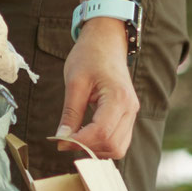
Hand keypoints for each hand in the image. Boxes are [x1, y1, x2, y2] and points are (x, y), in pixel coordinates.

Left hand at [55, 18, 138, 161]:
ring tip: (75, 138)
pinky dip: (102, 144)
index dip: (79, 142)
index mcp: (118, 99)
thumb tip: (61, 138)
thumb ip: (70, 113)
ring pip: (118, 147)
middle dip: (88, 148)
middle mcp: (130, 109)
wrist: (107, 41)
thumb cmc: (90, 56)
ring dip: (96, 149)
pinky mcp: (128, 115)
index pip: (101, 133)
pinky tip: (85, 135)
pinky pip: (119, 140)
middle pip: (113, 145)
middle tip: (65, 141)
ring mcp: (132, 113)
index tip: (59, 142)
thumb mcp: (74, 82)